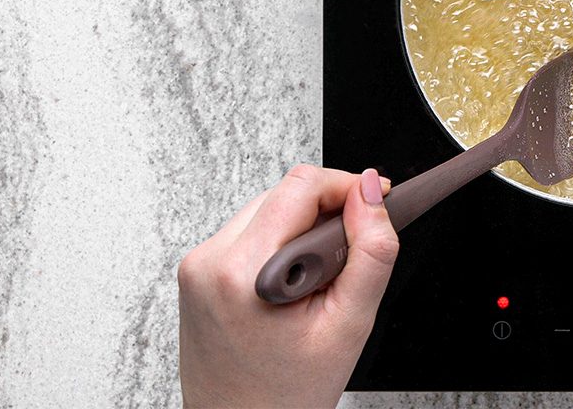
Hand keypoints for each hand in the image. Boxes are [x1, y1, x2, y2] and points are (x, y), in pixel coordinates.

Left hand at [179, 165, 398, 407]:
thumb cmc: (287, 394)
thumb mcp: (350, 324)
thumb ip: (371, 250)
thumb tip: (372, 191)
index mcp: (244, 271)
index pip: (302, 185)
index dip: (348, 186)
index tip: (376, 203)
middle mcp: (210, 261)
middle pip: (284, 193)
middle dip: (327, 212)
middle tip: (347, 258)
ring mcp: (197, 265)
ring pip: (267, 208)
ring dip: (302, 227)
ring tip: (317, 280)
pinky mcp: (196, 271)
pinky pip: (249, 231)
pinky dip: (279, 243)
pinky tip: (292, 283)